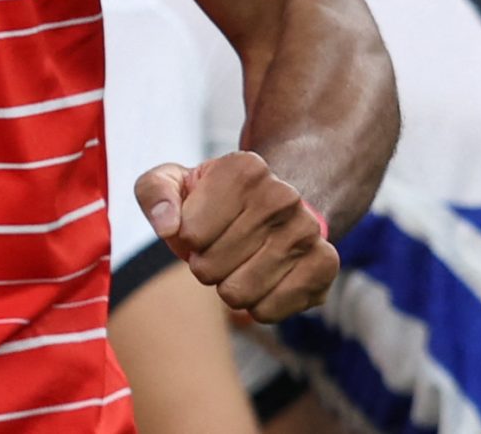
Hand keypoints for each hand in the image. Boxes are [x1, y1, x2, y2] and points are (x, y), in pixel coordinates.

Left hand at [135, 151, 337, 321]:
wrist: (276, 210)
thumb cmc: (215, 200)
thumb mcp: (175, 182)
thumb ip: (155, 192)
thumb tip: (168, 227)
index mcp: (244, 168)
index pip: (190, 234)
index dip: (187, 238)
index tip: (201, 224)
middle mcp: (283, 195)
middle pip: (211, 268)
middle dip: (206, 266)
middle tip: (221, 249)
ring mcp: (308, 231)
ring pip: (238, 294)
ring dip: (229, 288)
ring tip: (241, 264)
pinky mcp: (325, 265)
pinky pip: (268, 311)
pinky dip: (256, 307)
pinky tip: (263, 282)